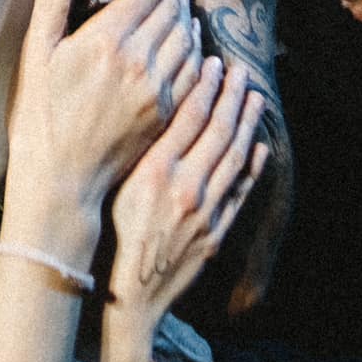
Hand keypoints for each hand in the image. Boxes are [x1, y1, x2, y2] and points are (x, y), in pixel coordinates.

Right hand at [6, 0, 202, 222]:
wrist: (59, 177)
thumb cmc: (37, 116)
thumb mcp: (34, 55)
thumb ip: (51, 2)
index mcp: (105, 42)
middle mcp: (138, 62)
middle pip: (171, 13)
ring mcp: (157, 90)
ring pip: (188, 41)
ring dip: (189, 18)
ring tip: (184, 6)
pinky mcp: (165, 114)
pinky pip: (193, 73)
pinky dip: (198, 52)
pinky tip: (195, 47)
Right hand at [107, 57, 267, 334]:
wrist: (126, 299)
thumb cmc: (102, 240)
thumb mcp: (109, 188)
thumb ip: (133, 152)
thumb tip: (150, 112)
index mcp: (152, 173)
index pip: (187, 117)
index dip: (204, 86)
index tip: (213, 62)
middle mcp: (184, 188)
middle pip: (217, 131)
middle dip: (231, 96)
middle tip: (241, 69)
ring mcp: (205, 211)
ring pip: (233, 157)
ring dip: (246, 123)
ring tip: (255, 96)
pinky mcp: (215, 232)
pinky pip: (239, 191)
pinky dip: (252, 165)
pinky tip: (258, 146)